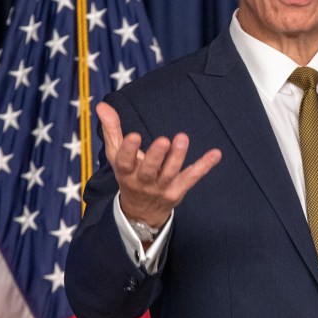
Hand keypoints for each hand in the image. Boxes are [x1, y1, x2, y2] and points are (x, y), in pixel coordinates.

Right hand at [96, 101, 221, 226]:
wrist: (140, 211)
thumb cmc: (129, 175)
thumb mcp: (117, 155)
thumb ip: (112, 129)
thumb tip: (102, 106)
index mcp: (125, 171)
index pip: (124, 161)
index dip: (128, 149)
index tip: (134, 136)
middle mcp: (142, 181)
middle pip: (149, 169)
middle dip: (156, 155)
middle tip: (164, 140)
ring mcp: (161, 188)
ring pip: (170, 173)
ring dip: (177, 157)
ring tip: (182, 139)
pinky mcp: (177, 191)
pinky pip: (192, 178)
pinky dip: (204, 166)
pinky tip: (215, 154)